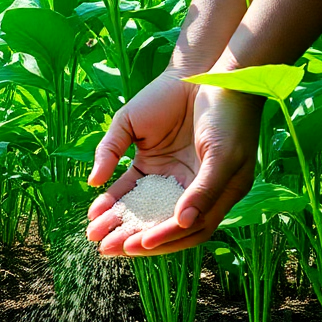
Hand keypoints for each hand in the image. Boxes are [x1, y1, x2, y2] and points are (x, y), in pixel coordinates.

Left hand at [85, 71, 261, 256]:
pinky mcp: (150, 158)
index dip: (162, 241)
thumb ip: (202, 191)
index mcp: (214, 196)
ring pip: (141, 207)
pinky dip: (113, 197)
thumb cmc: (227, 116)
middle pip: (159, 223)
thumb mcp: (221, 156)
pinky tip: (96, 209)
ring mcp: (169, 174)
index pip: (185, 229)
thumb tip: (180, 221)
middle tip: (104, 249)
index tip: (137, 246)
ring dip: (118, 221)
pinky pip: (129, 184)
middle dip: (132, 237)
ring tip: (93, 234)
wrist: (215, 71)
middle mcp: (191, 190)